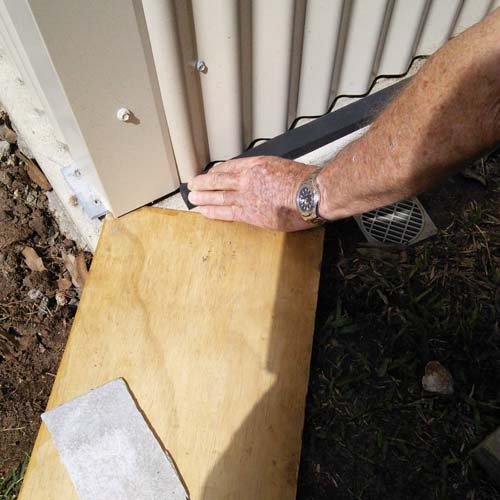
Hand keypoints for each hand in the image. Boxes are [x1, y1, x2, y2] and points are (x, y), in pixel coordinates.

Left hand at [187, 156, 317, 230]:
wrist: (311, 194)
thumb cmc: (304, 181)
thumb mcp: (282, 165)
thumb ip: (266, 171)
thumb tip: (260, 177)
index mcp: (256, 165)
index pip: (230, 166)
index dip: (217, 171)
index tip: (211, 174)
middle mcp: (247, 179)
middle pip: (219, 179)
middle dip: (204, 182)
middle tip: (192, 184)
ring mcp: (247, 196)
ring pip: (219, 195)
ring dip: (203, 197)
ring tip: (193, 198)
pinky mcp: (250, 214)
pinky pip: (227, 212)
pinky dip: (213, 211)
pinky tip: (204, 211)